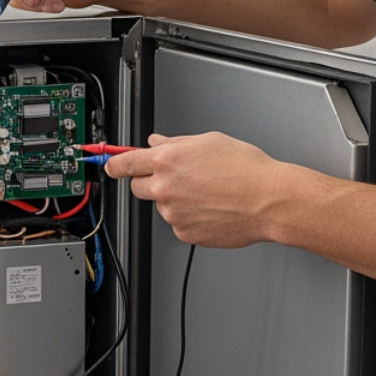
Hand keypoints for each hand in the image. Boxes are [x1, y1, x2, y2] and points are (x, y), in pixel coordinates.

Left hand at [105, 132, 292, 248]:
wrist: (268, 200)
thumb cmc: (246, 170)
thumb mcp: (209, 141)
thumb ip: (176, 143)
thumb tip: (157, 142)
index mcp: (167, 161)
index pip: (125, 163)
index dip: (113, 163)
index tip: (108, 165)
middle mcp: (165, 188)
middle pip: (138, 187)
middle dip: (149, 182)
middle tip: (175, 178)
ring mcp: (173, 214)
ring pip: (162, 206)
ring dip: (175, 200)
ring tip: (207, 193)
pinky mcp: (185, 233)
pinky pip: (179, 223)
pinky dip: (189, 217)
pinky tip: (211, 208)